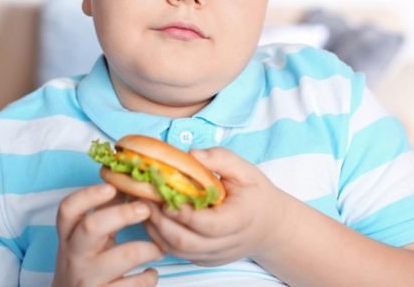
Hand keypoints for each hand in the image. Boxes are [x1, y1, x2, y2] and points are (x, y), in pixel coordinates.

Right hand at [52, 183, 163, 286]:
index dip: (88, 194)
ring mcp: (88, 279)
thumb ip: (106, 210)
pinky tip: (151, 273)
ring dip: (148, 248)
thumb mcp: (88, 237)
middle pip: (91, 227)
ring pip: (121, 258)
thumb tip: (130, 180)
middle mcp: (75, 255)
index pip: (68, 209)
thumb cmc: (86, 262)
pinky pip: (134, 285)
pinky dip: (149, 277)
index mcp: (70, 235)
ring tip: (159, 248)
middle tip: (146, 209)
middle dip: (122, 214)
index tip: (112, 186)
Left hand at [143, 148, 293, 266]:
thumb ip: (220, 159)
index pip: (207, 224)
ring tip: (142, 205)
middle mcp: (226, 244)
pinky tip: (152, 217)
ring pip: (177, 251)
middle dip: (160, 220)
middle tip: (144, 197)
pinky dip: (160, 237)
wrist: (271, 226)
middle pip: (186, 242)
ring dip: (155, 229)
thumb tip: (191, 154)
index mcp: (240, 219)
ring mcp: (214, 256)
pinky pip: (178, 253)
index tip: (164, 193)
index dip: (183, 212)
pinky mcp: (205, 260)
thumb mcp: (245, 170)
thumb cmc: (256, 194)